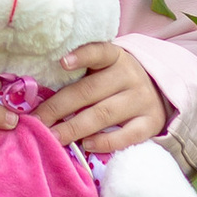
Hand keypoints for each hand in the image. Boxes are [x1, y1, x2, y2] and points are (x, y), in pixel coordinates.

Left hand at [38, 40, 170, 157]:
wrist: (159, 92)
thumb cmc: (116, 81)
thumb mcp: (104, 70)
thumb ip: (80, 77)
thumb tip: (39, 99)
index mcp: (115, 57)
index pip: (99, 52)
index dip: (82, 56)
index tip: (62, 63)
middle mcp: (129, 76)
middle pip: (89, 91)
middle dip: (58, 108)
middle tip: (37, 122)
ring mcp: (141, 99)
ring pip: (104, 114)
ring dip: (75, 128)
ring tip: (54, 138)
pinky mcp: (150, 122)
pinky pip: (126, 135)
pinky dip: (105, 142)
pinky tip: (86, 145)